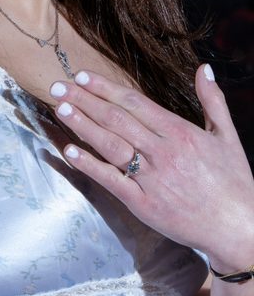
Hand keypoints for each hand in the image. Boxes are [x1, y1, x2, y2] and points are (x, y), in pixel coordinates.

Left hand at [50, 66, 253, 268]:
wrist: (238, 227)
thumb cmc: (234, 182)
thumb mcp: (227, 135)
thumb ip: (212, 100)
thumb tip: (202, 68)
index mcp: (181, 132)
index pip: (135, 103)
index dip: (106, 88)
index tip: (84, 76)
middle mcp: (163, 152)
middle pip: (116, 119)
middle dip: (85, 100)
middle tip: (58, 87)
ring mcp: (151, 178)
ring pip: (110, 145)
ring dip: (82, 125)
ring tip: (60, 108)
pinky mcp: (142, 203)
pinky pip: (111, 180)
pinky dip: (89, 165)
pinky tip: (68, 151)